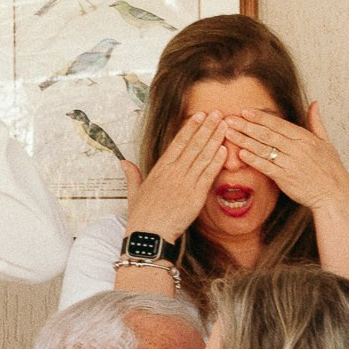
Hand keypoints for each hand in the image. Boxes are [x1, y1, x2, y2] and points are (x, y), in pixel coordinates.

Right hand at [121, 110, 228, 240]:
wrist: (149, 235)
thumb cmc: (141, 217)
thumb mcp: (133, 193)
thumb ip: (132, 175)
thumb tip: (124, 162)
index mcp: (160, 169)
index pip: (178, 143)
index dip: (190, 128)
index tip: (200, 116)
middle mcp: (173, 173)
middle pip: (193, 145)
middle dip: (206, 127)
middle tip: (217, 113)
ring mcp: (185, 183)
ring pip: (203, 157)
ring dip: (215, 139)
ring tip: (224, 126)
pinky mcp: (195, 196)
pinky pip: (208, 175)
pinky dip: (217, 162)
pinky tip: (224, 149)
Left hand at [219, 102, 348, 214]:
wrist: (334, 194)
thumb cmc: (330, 169)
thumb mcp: (326, 142)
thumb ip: (316, 122)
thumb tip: (314, 103)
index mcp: (305, 138)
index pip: (278, 124)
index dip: (260, 117)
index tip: (245, 111)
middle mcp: (297, 148)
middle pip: (267, 134)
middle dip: (246, 125)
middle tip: (229, 119)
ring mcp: (291, 163)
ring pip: (264, 149)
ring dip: (244, 140)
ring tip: (229, 133)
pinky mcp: (285, 178)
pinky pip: (266, 167)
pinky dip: (253, 160)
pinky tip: (241, 153)